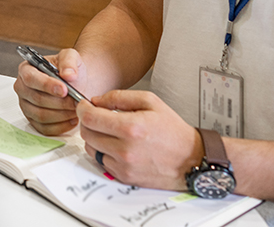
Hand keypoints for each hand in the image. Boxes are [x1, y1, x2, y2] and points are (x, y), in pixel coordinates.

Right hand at [14, 48, 87, 135]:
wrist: (75, 83)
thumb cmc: (69, 70)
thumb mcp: (71, 57)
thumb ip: (69, 61)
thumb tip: (68, 74)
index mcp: (26, 69)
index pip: (31, 79)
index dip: (47, 85)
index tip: (65, 90)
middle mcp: (22, 88)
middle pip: (37, 99)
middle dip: (60, 102)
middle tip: (77, 101)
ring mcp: (26, 106)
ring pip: (41, 116)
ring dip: (62, 114)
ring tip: (77, 109)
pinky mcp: (34, 121)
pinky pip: (45, 129)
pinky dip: (61, 126)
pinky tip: (72, 119)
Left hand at [76, 90, 202, 189]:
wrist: (191, 159)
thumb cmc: (172, 130)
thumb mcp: (150, 101)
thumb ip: (119, 97)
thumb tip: (96, 100)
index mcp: (131, 127)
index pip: (90, 118)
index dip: (82, 108)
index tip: (84, 104)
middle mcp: (124, 149)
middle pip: (86, 133)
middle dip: (87, 121)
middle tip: (96, 116)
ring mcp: (123, 166)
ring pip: (91, 148)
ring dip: (94, 137)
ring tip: (109, 131)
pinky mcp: (124, 176)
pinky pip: (101, 161)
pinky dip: (103, 151)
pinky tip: (116, 144)